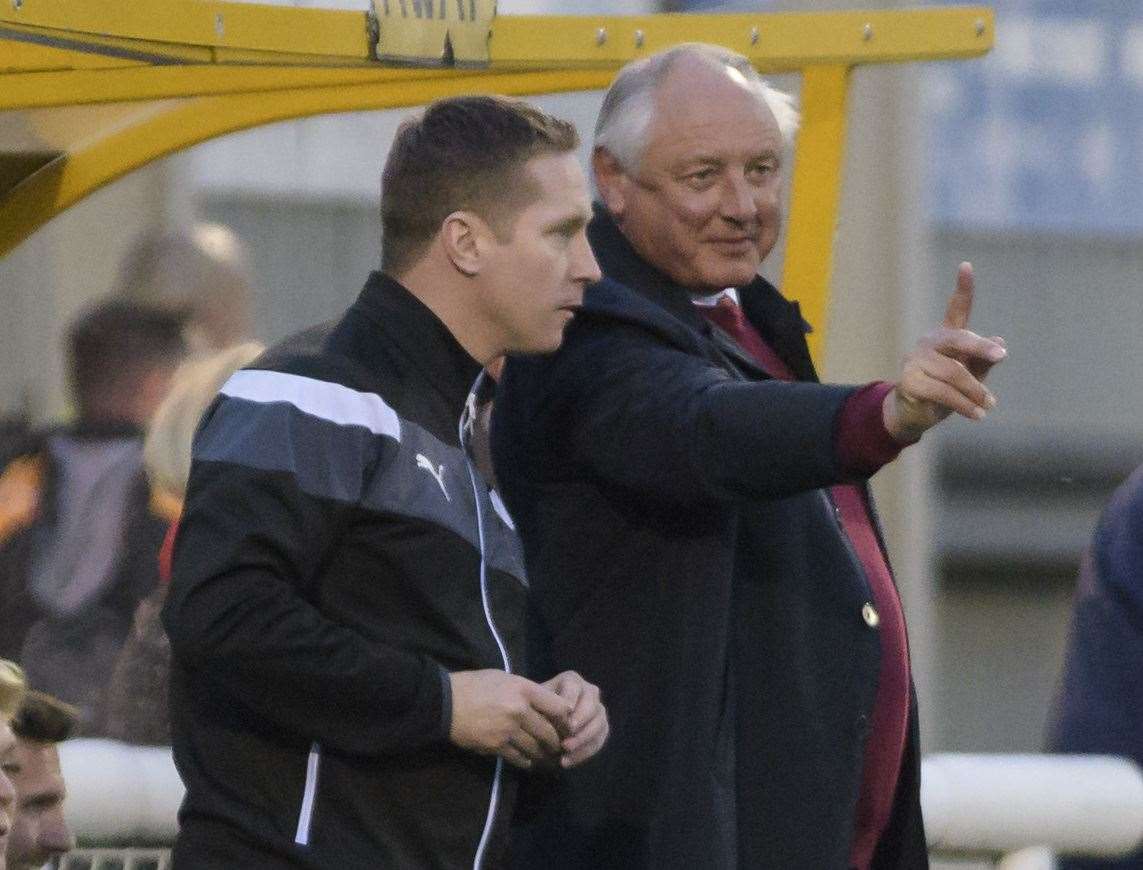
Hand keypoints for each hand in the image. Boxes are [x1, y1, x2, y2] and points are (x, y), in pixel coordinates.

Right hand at [448, 670, 572, 769]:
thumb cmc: (475, 685)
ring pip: (536, 748)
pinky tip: (530, 762)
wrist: (446, 703)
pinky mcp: (496, 746)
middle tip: (564, 747)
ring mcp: (508, 731)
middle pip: (549, 732)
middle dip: (559, 742)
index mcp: (523, 690)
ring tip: (550, 757)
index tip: (570, 725)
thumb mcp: (505, 678)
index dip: (567, 718)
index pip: (558, 707)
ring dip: (545, 754)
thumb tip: (545, 705)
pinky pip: (519, 758)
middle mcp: (519, 711)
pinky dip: (527, 761)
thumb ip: (527, 691)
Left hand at [542, 671, 608, 767]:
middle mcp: (589, 691)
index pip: (574, 689)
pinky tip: (567, 762)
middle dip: (580, 727)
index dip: (570, 705)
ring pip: (599, 725)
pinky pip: (599, 740)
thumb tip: (553, 722)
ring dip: (582, 742)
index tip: (564, 722)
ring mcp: (598, 710)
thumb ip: (543, 708)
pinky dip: (584, 753)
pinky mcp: (601, 728)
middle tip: (565, 743)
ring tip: (564, 756)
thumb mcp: (533, 703)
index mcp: (572, 680)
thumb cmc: (534, 708)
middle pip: (592, 707)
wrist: (538, 720)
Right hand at [884, 262, 1006, 441]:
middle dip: (981, 347)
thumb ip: (983, 360)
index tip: (966, 266)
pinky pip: (943, 392)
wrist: (915, 414)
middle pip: (959, 339)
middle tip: (1001, 355)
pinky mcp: (909, 380)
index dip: (963, 288)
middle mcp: (930, 342)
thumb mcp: (971, 374)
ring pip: (954, 372)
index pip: (956, 309)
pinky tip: (977, 415)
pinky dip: (964, 405)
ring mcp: (916, 360)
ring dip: (976, 392)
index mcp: (947, 337)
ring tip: (989, 405)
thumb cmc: (946, 389)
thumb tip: (999, 341)